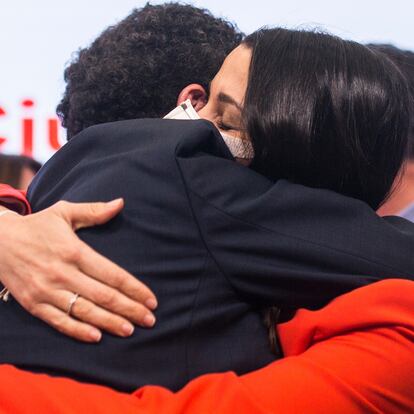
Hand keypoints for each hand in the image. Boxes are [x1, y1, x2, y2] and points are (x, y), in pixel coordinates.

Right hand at [0, 200, 156, 341]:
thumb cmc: (37, 226)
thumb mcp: (64, 212)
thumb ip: (94, 211)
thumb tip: (121, 203)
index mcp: (74, 251)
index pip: (112, 274)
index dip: (134, 288)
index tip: (151, 299)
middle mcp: (62, 273)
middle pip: (103, 296)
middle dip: (130, 309)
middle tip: (150, 319)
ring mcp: (46, 291)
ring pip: (84, 311)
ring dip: (109, 322)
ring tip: (130, 330)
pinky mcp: (33, 304)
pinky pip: (58, 321)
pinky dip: (77, 331)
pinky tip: (96, 337)